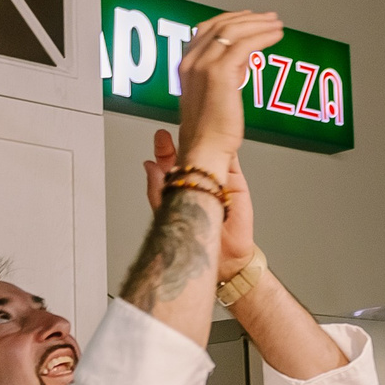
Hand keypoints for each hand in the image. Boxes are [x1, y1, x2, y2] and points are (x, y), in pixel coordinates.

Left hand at [145, 128, 256, 276]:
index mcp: (179, 187)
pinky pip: (231, 159)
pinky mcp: (236, 181)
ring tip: (198, 123)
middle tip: (180, 123)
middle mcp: (198, 181)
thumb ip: (157, 189)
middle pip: (190, 151)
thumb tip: (148, 165)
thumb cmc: (195, 245)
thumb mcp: (167, 214)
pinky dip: (226, 146)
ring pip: (211, 151)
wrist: (224, 261)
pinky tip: (220, 135)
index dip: (165, 147)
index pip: (171, 161)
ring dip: (206, 136)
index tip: (161, 135)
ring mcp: (218, 179)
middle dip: (183, 135)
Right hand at [171, 10, 280, 174]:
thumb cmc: (209, 132)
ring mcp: (204, 65)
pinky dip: (263, 36)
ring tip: (276, 25)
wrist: (204, 149)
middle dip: (248, 19)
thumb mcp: (212, 95)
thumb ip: (223, 75)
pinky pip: (245, 44)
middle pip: (220, 25)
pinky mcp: (220, 72)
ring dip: (258, 24)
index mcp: (186, 65)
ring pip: (233, 31)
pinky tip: (275, 36)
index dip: (230, 19)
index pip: (207, 29)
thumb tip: (241, 62)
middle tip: (268, 18)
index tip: (249, 18)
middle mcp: (192, 61)